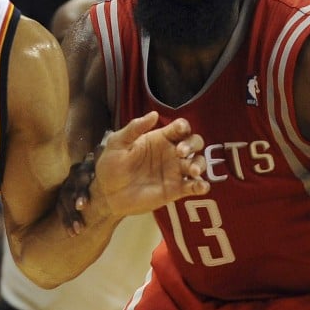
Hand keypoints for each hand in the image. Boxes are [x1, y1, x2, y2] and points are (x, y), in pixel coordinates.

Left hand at [62, 112, 207, 232]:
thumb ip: (134, 128)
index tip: (179, 130)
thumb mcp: (117, 143)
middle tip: (180, 152)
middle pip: (194, 142)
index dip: (183, 126)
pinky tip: (200, 186)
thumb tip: (154, 114)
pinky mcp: (176, 190)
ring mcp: (175, 172)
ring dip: (200, 164)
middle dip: (192, 144)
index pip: (180, 128)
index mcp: (159, 138)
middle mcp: (171, 153)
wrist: (107, 195)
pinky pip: (194, 186)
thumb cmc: (111, 166)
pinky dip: (202, 185)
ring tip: (192, 171)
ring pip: (198, 163)